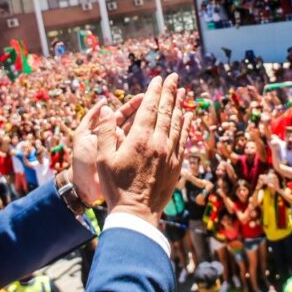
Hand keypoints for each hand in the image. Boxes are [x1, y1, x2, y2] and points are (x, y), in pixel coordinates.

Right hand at [93, 74, 191, 225]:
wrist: (137, 213)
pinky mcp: (176, 165)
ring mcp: (170, 154)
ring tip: (183, 91)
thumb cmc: (116, 187)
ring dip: (180, 105)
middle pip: (166, 111)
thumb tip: (107, 108)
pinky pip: (183, 139)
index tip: (158, 79)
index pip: (150, 108)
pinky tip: (188, 117)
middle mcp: (158, 143)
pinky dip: (186, 125)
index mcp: (140, 139)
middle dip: (170, 92)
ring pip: (177, 123)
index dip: (154, 92)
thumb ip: (106, 132)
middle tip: (174, 77)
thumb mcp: (103, 159)